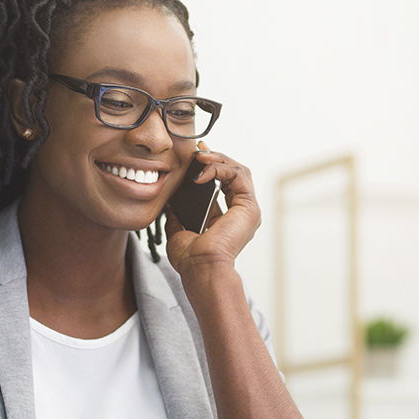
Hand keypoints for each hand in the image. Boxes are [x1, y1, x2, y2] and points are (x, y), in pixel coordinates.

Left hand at [164, 148, 259, 276]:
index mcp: (227, 219)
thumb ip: (177, 217)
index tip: (194, 158)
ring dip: (218, 159)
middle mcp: (241, 213)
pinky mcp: (249, 207)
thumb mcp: (178, 232)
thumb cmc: (191, 260)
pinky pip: (238, 175)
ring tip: (200, 156)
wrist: (201, 269)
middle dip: (215, 158)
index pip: (223, 184)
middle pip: (233, 174)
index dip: (210, 168)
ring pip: (239, 171)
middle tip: (198, 149)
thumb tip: (169, 204)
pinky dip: (220, 168)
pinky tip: (202, 172)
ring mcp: (248, 210)